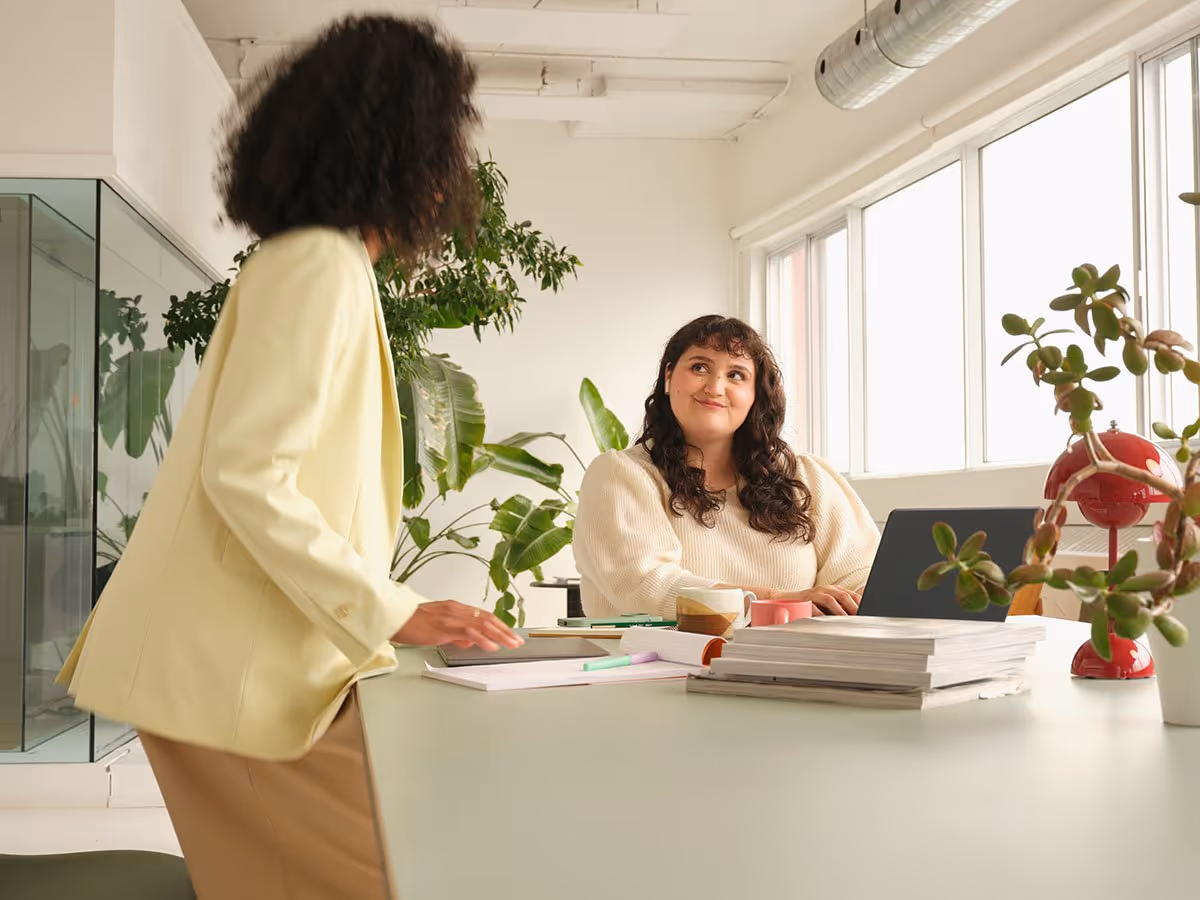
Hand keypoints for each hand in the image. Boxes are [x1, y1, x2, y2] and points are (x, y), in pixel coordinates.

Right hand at [391, 601, 523, 650]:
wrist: (393, 617)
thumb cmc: (411, 622)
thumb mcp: (437, 627)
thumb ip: (455, 634)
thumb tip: (470, 642)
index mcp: (455, 608)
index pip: (483, 615)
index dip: (499, 625)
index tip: (510, 633)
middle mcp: (456, 610)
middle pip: (487, 618)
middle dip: (505, 630)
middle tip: (518, 640)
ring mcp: (451, 617)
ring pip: (482, 624)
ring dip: (500, 635)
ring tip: (511, 644)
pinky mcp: (444, 627)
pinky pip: (469, 632)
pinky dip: (483, 639)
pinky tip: (492, 646)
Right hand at [778, 586, 860, 615]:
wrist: (786, 601)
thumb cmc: (810, 606)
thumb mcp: (827, 606)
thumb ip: (840, 609)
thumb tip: (857, 618)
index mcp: (834, 590)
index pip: (852, 594)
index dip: (861, 603)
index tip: (868, 614)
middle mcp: (825, 589)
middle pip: (843, 596)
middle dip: (853, 607)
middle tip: (860, 619)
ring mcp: (814, 593)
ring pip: (830, 600)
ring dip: (840, 611)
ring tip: (846, 621)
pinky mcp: (804, 600)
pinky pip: (814, 607)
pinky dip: (822, 615)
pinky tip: (827, 622)